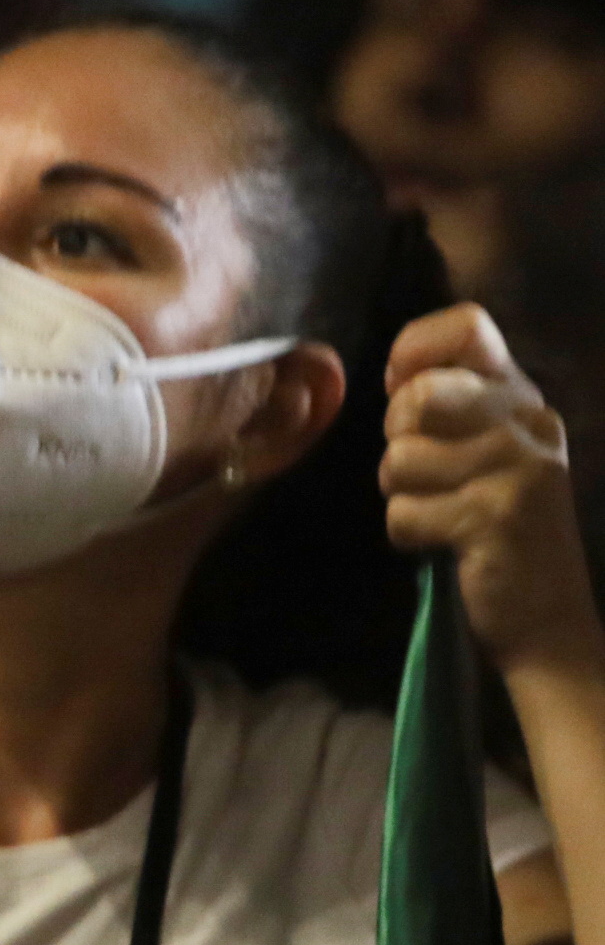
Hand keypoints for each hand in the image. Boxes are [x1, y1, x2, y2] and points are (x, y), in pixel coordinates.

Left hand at [383, 305, 600, 683]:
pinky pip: (403, 513)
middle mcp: (529, 424)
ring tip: (442, 514)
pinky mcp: (496, 517)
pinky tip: (446, 546)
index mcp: (522, 399)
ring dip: (401, 495)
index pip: (468, 326)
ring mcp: (518, 469)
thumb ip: (450, 405)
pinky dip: (407, 535)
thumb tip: (398, 373)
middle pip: (420, 395)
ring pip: (399, 459)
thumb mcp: (485, 451)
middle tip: (428, 475)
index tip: (403, 388)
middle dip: (398, 439)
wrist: (546, 617)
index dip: (414, 351)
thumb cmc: (496, 526)